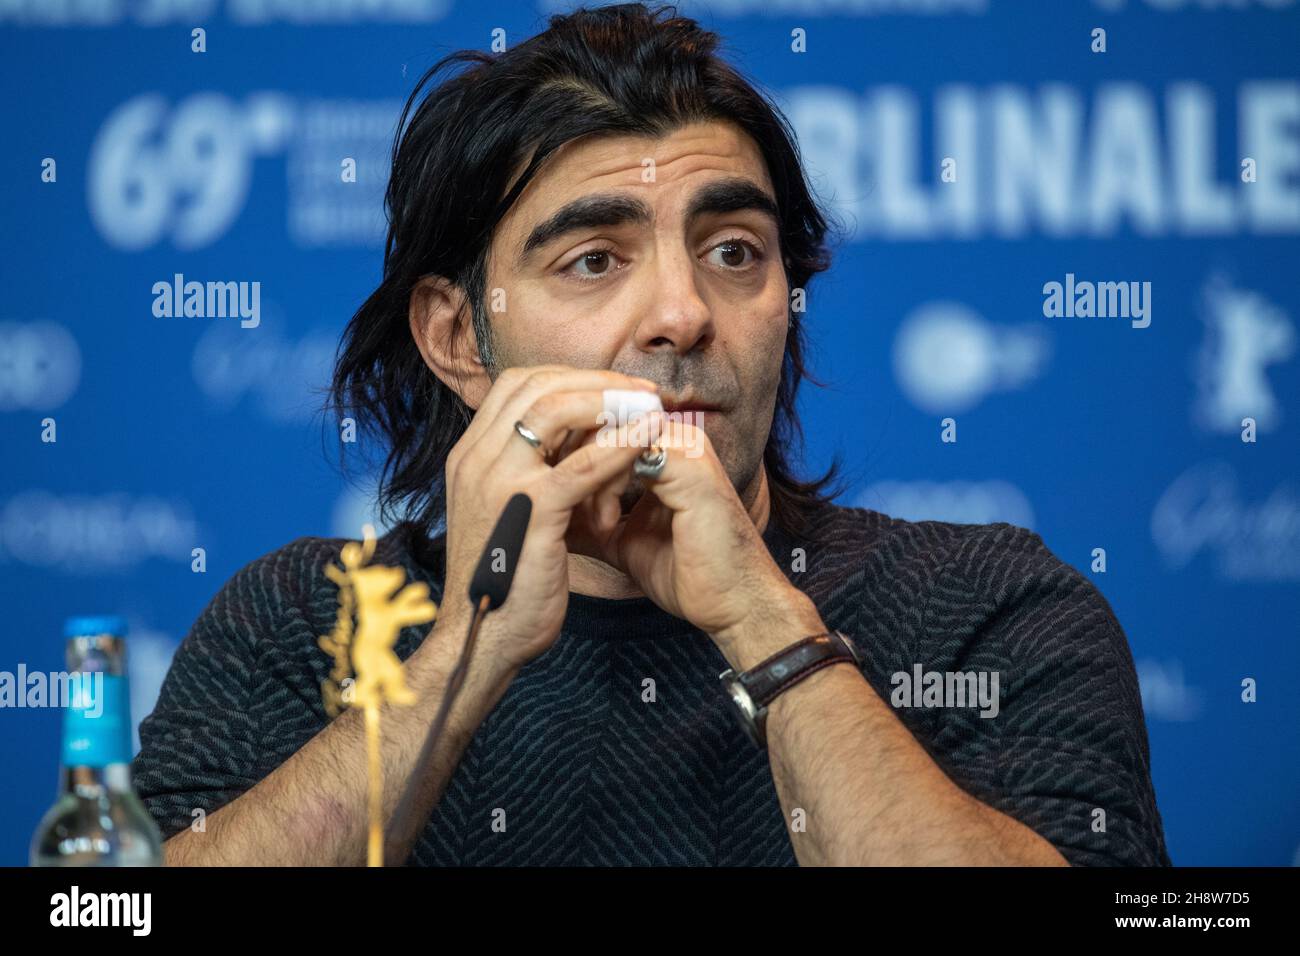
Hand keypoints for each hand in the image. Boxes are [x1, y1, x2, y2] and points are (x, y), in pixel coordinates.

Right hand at [438, 365, 659, 673]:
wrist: (484, 638)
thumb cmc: (505, 580)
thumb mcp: (507, 514)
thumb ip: (529, 474)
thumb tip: (572, 445)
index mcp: (469, 455)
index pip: (515, 385)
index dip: (568, 377)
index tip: (610, 387)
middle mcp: (476, 458)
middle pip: (537, 385)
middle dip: (595, 380)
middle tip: (641, 389)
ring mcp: (500, 480)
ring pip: (556, 410)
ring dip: (609, 400)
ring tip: (650, 405)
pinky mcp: (532, 510)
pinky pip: (582, 463)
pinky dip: (620, 445)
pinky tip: (649, 440)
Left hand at [567, 414, 819, 650]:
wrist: (732, 604)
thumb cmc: (685, 572)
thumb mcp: (620, 538)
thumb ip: (588, 512)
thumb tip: (543, 507)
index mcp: (663, 445)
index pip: (600, 423)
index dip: (567, 454)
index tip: (550, 494)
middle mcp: (678, 436)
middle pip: (602, 421)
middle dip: (572, 463)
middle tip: (562, 505)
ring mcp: (689, 448)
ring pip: (611, 435)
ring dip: (588, 476)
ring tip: (595, 523)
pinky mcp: (693, 468)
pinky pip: (631, 454)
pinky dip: (607, 487)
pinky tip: (604, 523)